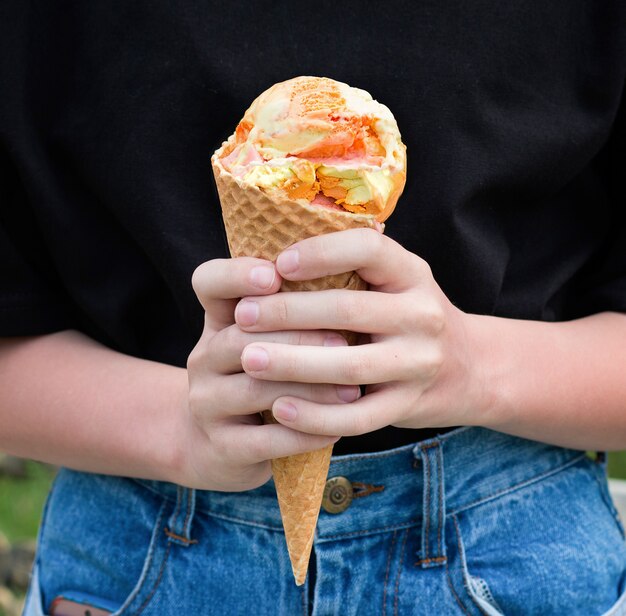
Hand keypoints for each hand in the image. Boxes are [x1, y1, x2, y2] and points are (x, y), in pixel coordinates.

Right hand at [182, 257, 356, 491]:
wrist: (222, 445)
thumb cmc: (263, 378)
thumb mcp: (267, 340)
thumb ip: (296, 312)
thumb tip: (352, 274)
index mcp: (219, 322)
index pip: (209, 283)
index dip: (235, 275)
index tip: (274, 276)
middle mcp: (204, 357)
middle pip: (240, 339)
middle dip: (295, 339)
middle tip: (343, 343)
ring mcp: (207, 403)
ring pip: (255, 390)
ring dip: (308, 389)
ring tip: (351, 390)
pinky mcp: (222, 446)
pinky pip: (264, 441)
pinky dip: (303, 434)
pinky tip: (335, 430)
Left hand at [235, 229, 486, 436]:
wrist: (468, 368)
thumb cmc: (408, 318)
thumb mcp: (396, 283)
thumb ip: (354, 269)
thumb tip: (276, 257)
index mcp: (412, 273)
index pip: (368, 249)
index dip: (321, 253)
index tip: (278, 265)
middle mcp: (423, 313)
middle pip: (348, 309)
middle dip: (288, 313)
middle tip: (243, 316)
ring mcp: (420, 363)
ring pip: (349, 365)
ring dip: (292, 364)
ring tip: (248, 360)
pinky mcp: (409, 405)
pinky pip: (358, 417)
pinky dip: (315, 416)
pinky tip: (279, 409)